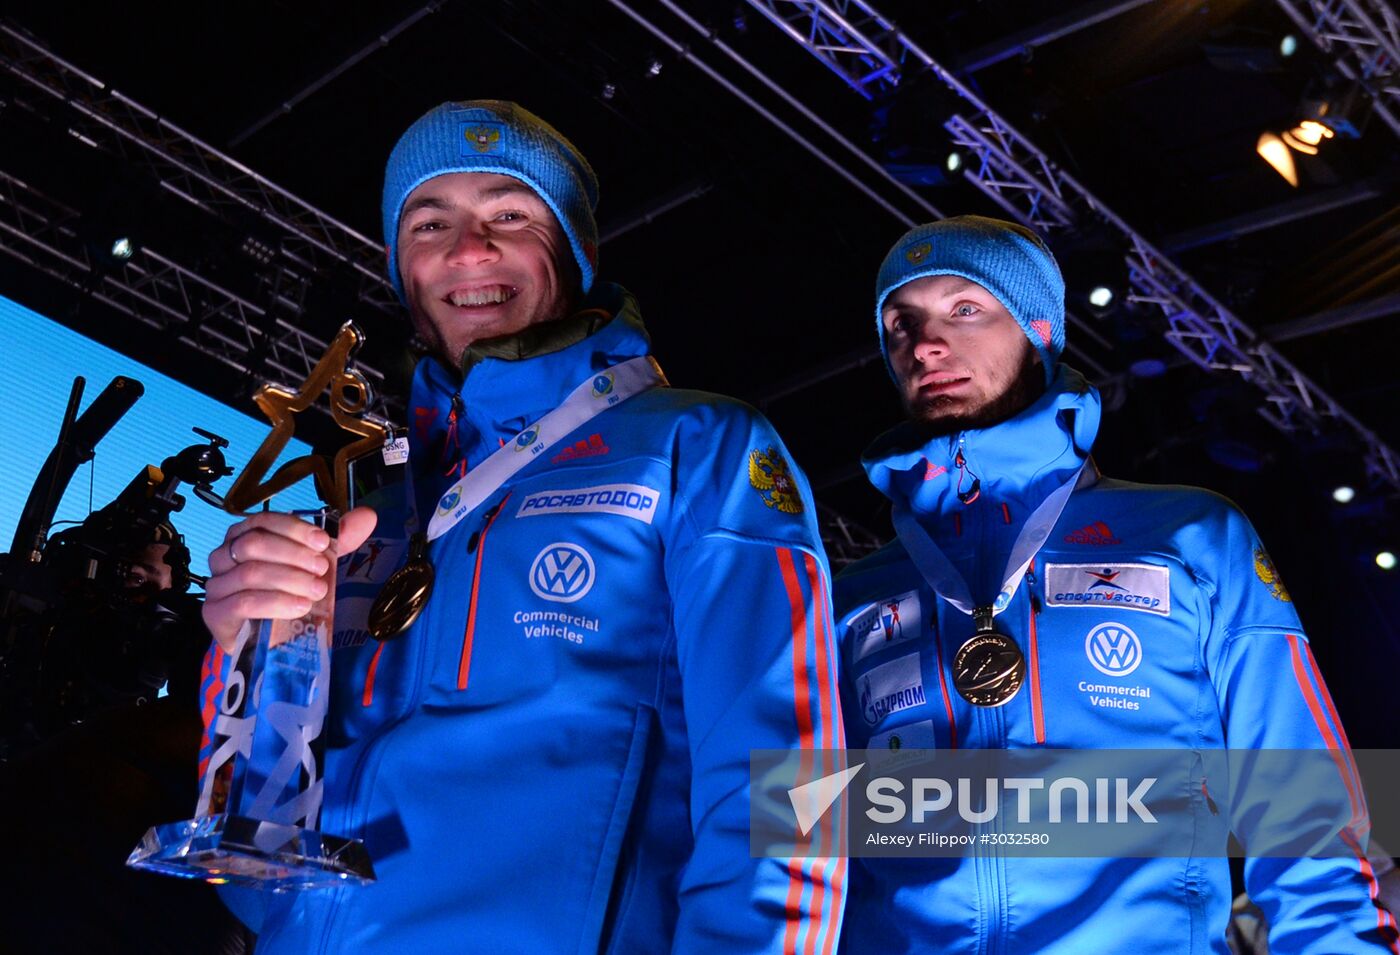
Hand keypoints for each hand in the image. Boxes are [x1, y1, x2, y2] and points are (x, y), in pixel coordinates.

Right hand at [202, 507, 377, 651]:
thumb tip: (368, 516)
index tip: (323, 542)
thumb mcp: (315, 564)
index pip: (263, 521)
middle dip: (294, 555)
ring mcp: (217, 585)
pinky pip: (242, 603)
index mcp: (244, 536)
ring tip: (316, 592)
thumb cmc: (288, 594)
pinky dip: (275, 602)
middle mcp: (224, 556)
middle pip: (254, 544)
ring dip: (289, 580)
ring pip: (250, 573)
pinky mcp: (215, 613)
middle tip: (322, 570)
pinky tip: (299, 607)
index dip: (294, 529)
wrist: (265, 640)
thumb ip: (339, 540)